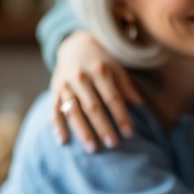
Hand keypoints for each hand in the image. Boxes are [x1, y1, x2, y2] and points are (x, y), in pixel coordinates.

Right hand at [51, 31, 141, 150]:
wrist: (75, 45)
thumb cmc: (101, 62)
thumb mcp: (116, 68)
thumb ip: (126, 87)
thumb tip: (140, 105)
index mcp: (99, 71)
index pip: (112, 97)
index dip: (121, 116)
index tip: (129, 133)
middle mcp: (81, 77)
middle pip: (92, 106)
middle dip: (103, 126)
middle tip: (113, 144)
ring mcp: (65, 85)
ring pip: (73, 111)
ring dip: (82, 131)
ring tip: (92, 148)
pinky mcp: (54, 91)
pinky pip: (54, 110)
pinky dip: (57, 126)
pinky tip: (63, 141)